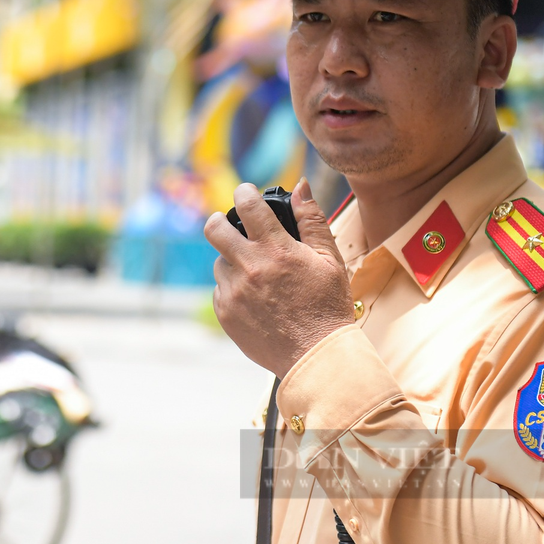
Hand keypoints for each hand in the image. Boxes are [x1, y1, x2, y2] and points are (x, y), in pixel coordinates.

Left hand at [203, 178, 354, 377]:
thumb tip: (300, 186)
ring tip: (257, 274)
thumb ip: (312, 219)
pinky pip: (221, 289)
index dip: (244, 192)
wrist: (317, 357)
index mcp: (276, 250)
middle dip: (220, 220)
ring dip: (232, 260)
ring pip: (219, 262)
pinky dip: (233, 288)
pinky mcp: (226, 313)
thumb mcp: (329, 259)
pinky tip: (255, 298)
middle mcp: (249, 268)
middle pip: (214, 228)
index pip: (248, 205)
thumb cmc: (328, 306)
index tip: (246, 192)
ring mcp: (234, 292)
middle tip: (230, 224)